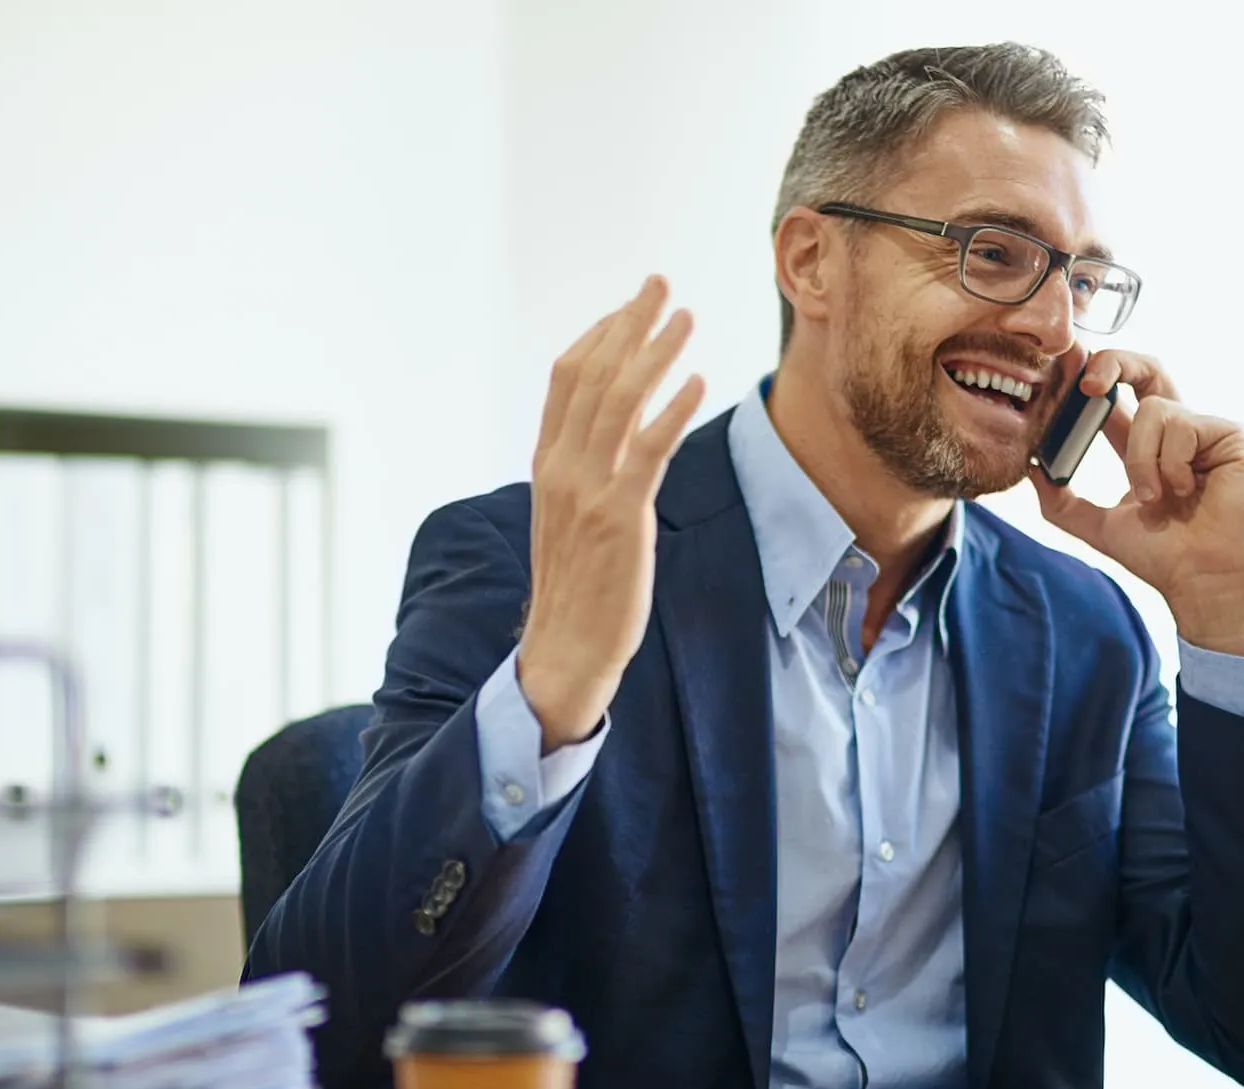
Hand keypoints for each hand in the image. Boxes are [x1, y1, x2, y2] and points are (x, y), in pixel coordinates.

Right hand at [517, 277, 705, 749]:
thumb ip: (582, 472)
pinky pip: (648, 450)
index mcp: (546, 463)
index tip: (630, 306)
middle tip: (661, 284)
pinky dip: (671, 410)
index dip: (599, 334)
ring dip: (654, 352)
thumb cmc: (577, 589)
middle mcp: (562, 468)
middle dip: (630, 324)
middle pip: (594, 376)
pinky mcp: (621, 517)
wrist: (564, 649)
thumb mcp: (567, 518)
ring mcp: (589, 491)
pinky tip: (696, 381)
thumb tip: (611, 436)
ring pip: (619, 402)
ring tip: (685, 317)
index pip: (565, 379)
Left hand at [1029, 350, 1243, 671]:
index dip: (1089, 378)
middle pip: (1145, 370)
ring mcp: (1206, 429)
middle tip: (1086, 382)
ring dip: (1141, 460)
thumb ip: (1061, 500)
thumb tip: (1029, 467)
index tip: (1061, 367)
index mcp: (1147, 446)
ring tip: (1155, 499)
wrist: (1204, 580)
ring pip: (1152, 410)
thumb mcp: (1099, 526)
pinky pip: (1181, 426)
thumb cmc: (1164, 557)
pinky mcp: (1232, 434)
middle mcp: (1177, 431)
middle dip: (1113, 362)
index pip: (1115, 398)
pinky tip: (1187, 492)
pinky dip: (1170, 464)